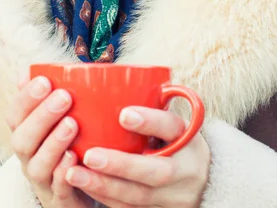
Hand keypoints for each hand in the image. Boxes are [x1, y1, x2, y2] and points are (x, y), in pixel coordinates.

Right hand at [5, 74, 92, 207]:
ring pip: (37, 165)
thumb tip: (28, 70)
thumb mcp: (56, 118)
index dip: (26, 98)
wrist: (76, 191)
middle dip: (41, 117)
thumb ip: (46, 95)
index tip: (45, 81)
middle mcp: (28, 157)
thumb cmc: (66, 144)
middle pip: (22, 139)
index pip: (14, 115)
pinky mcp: (59, 199)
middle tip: (64, 97)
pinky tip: (75, 158)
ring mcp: (42, 180)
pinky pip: (57, 189)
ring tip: (72, 124)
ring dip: (53, 143)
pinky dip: (63, 173)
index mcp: (25, 134)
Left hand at [65, 106, 209, 207]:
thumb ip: (150, 105)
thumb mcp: (172, 121)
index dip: (150, 121)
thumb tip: (112, 81)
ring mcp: (175, 196)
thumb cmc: (176, 141)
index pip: (171, 126)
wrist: (202, 182)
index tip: (124, 114)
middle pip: (156, 172)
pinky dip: (104, 199)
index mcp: (187, 137)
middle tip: (90, 155)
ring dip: (104, 186)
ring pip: (138, 196)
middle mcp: (186, 170)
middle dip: (121, 165)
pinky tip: (84, 185)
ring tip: (74, 173)